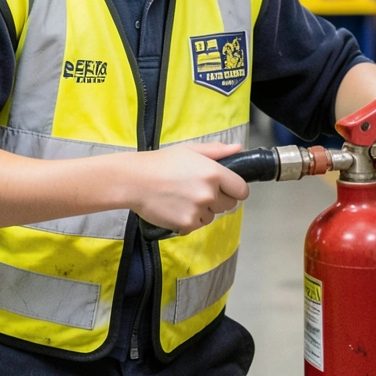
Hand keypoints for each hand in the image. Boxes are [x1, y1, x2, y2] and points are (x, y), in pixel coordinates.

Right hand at [130, 143, 249, 235]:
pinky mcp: (187, 224)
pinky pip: (196, 226)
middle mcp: (209, 193)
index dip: (234, 190)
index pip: (241, 190)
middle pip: (228, 205)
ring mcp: (199, 211)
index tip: (225, 189)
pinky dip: (188, 220)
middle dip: (217, 200)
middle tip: (196, 191)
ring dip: (202, 211)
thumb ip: (216, 151)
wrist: (134, 180)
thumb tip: (238, 149)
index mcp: (214, 173)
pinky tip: (175, 208)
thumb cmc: (160, 162)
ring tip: (182, 198)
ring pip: (211, 216)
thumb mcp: (189, 150)